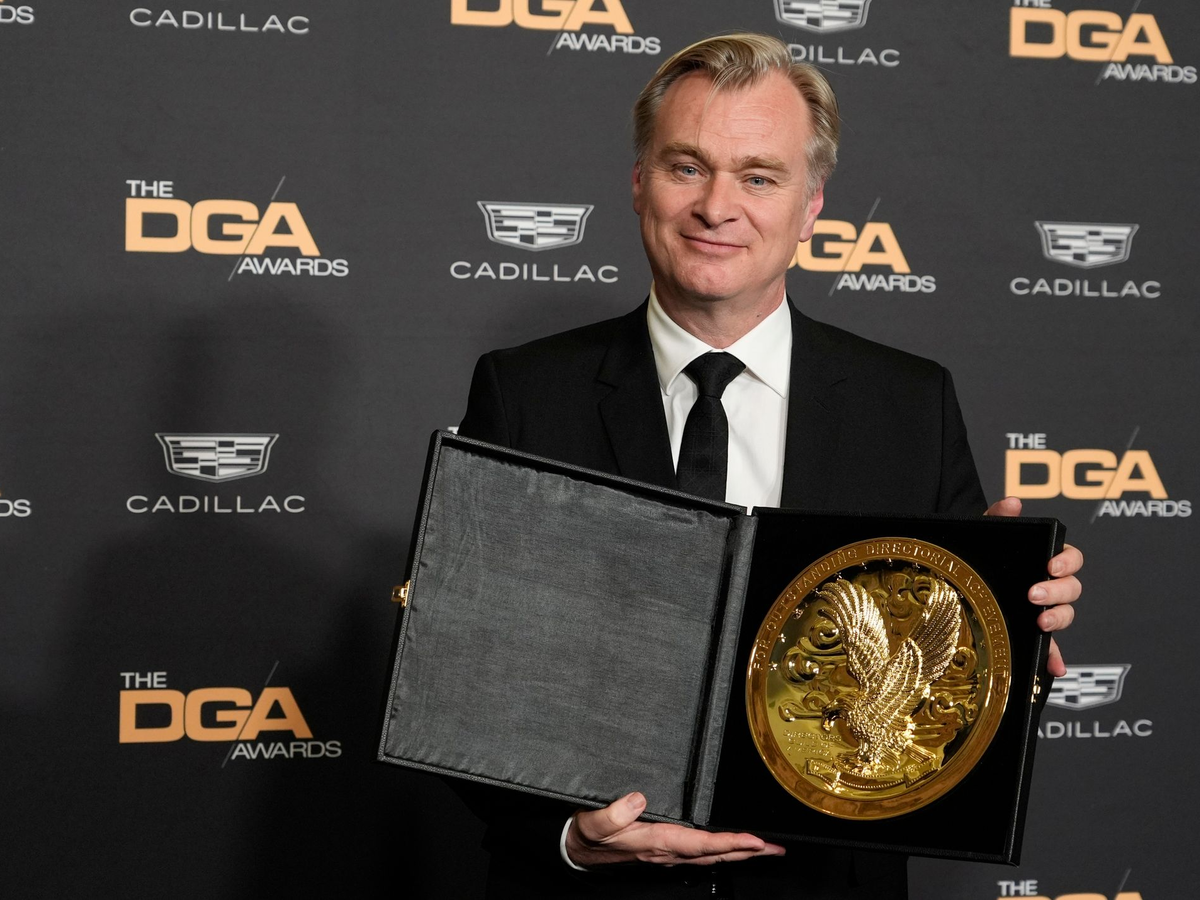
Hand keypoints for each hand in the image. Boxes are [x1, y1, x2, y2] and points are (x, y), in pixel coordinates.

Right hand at [565, 792, 784, 867]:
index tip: (754, 841)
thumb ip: (614, 812)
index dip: (729, 843)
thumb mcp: (594, 822)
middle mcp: (666, 851)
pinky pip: (700, 852)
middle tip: (775, 850)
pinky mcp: (664, 849)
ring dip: (738, 852)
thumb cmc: (588, 833)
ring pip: (710, 855)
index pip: (700, 844)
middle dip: (746, 853)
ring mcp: (667, 853)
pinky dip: (721, 850)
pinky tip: (730, 848)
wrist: (578, 848)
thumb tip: (640, 799)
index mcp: (655, 842)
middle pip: (714, 854)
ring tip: (763, 849)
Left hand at [985, 497, 1082, 676]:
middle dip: (1058, 592)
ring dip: (1059, 620)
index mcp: (1043, 559)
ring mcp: (1042, 610)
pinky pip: (1050, 648)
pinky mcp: (1032, 633)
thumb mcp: (984, 535)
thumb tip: (1013, 502)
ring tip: (1040, 623)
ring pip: (1065, 615)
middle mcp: (1048, 585)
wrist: (956, 578)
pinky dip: (1055, 658)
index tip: (1051, 565)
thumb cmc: (976, 555)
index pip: (1070, 558)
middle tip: (1034, 594)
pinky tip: (1054, 667)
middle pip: (1072, 589)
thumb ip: (998, 516)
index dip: (1067, 561)